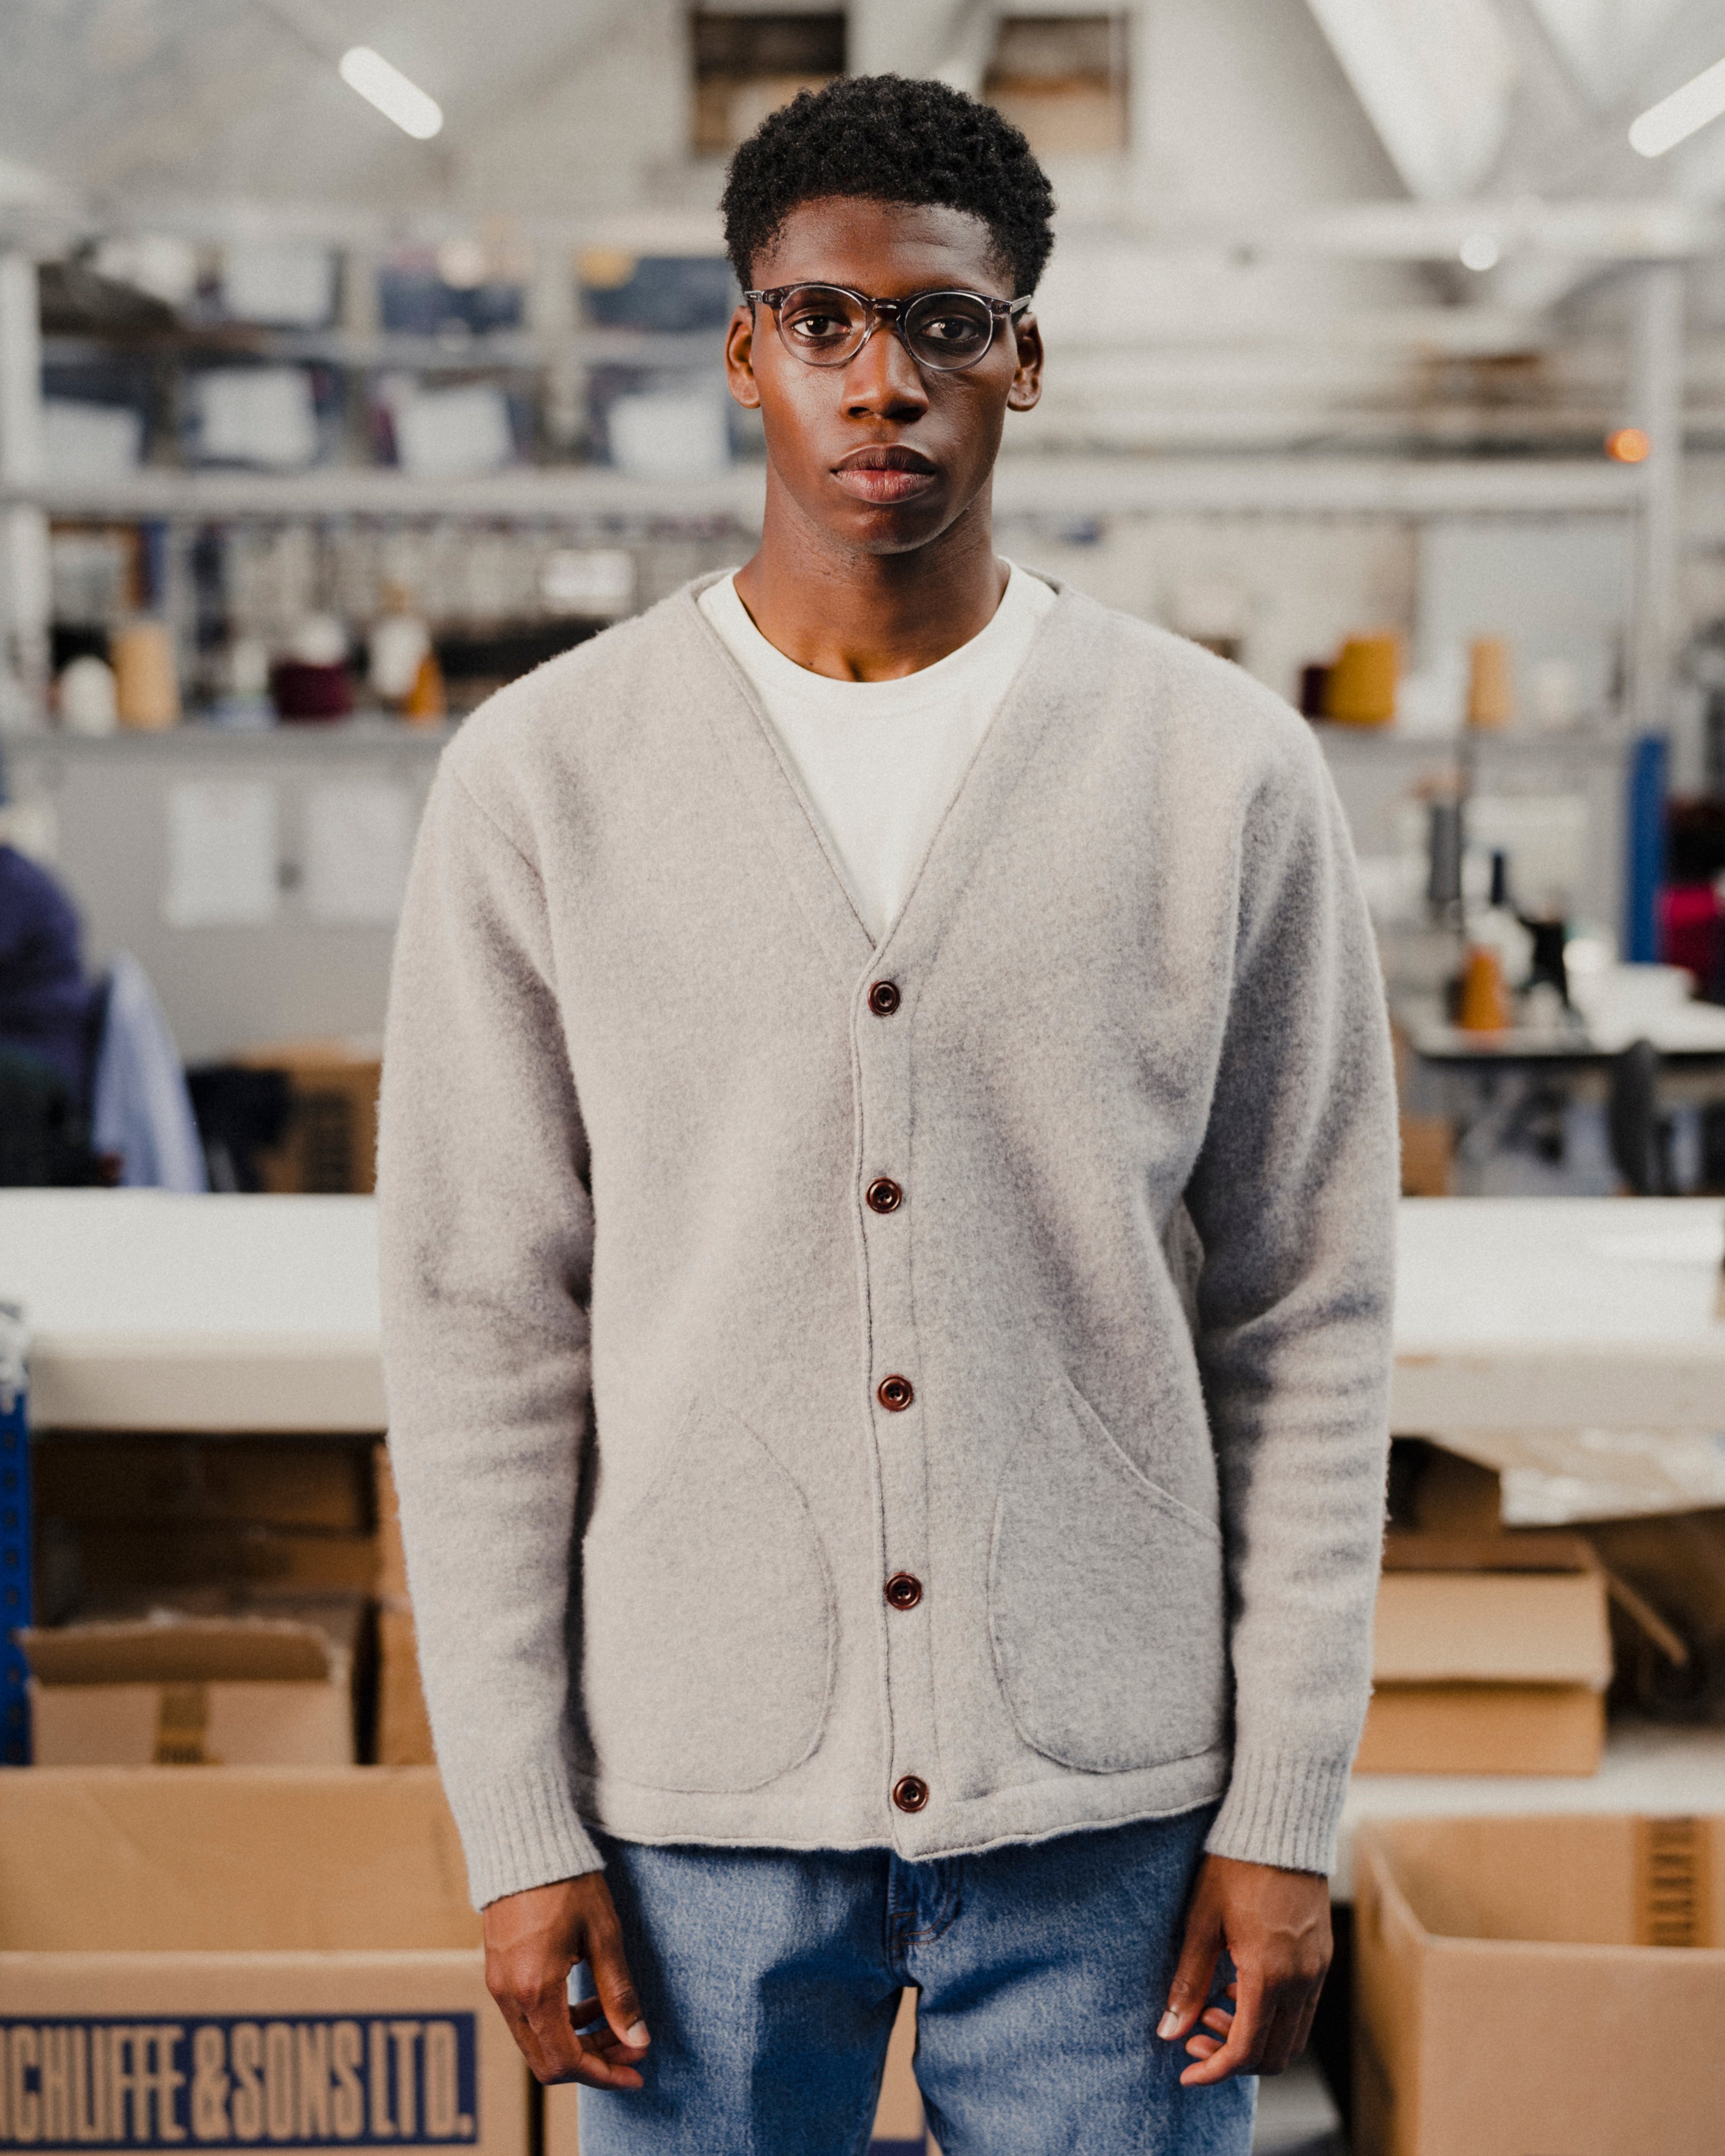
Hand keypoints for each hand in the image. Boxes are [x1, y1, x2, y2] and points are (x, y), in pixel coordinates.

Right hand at [483, 1873, 649, 2088]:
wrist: (523, 1841)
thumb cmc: (567, 1881)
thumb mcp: (603, 1934)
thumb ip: (618, 1992)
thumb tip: (638, 2040)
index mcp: (536, 1990)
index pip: (567, 2062)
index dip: (605, 2073)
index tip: (637, 2070)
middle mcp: (509, 1996)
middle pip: (548, 2061)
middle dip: (594, 2061)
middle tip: (631, 2046)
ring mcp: (498, 1985)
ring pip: (536, 2042)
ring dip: (576, 2042)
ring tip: (614, 2022)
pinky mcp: (497, 1972)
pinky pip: (526, 2018)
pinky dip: (557, 2022)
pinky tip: (584, 1999)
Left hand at [1155, 1854, 1330, 2084]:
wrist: (1279, 1826)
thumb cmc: (1235, 1866)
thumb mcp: (1201, 1921)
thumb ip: (1188, 1981)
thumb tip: (1169, 2031)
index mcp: (1269, 1974)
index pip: (1246, 2049)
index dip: (1215, 2070)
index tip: (1186, 2073)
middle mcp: (1302, 1980)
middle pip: (1274, 2054)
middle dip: (1232, 2058)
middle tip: (1193, 2038)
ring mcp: (1317, 1970)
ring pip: (1292, 2035)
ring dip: (1253, 2037)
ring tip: (1212, 2009)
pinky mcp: (1322, 1958)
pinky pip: (1302, 2008)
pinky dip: (1271, 2015)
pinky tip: (1238, 1988)